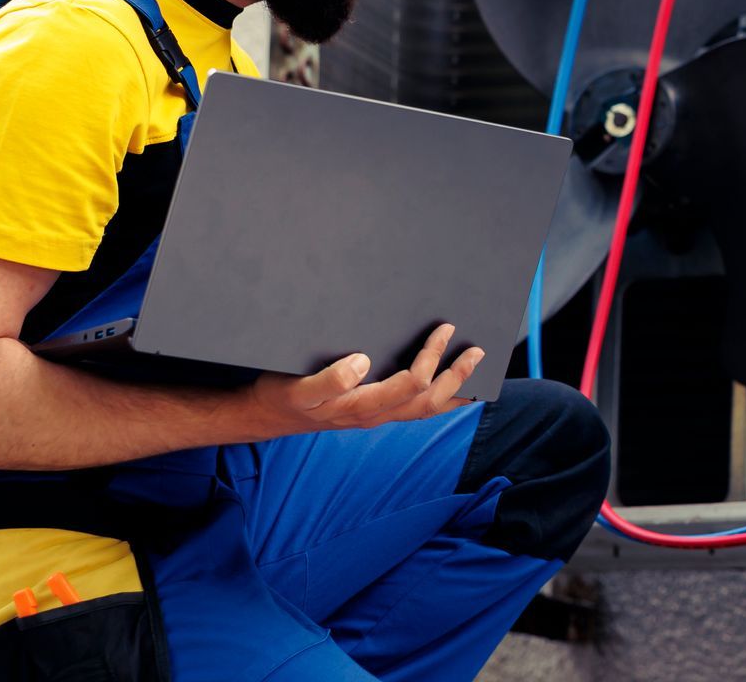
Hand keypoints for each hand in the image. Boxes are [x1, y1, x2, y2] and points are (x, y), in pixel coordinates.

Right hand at [247, 323, 484, 436]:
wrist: (268, 415)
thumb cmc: (284, 396)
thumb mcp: (297, 388)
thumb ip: (328, 380)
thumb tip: (361, 363)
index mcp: (361, 406)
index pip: (410, 384)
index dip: (431, 358)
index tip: (443, 329)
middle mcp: (375, 414)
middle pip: (427, 400)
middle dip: (456, 376)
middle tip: (476, 349)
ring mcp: (376, 415)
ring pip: (425, 409)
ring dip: (454, 389)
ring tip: (475, 370)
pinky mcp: (373, 411)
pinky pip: (414, 410)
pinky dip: (439, 400)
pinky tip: (450, 389)